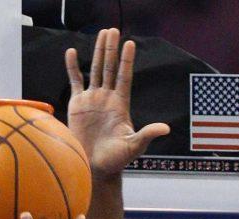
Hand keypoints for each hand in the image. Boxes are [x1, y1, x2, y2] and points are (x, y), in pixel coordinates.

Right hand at [66, 28, 169, 178]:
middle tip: (113, 30)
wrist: (95, 168)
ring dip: (98, 52)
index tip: (130, 43)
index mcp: (120, 105)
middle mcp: (107, 98)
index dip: (127, 61)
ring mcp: (92, 99)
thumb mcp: (134, 146)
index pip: (125, 77)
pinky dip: (73, 67)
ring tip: (102, 34)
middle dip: (112, 49)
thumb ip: (147, 134)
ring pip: (95, 70)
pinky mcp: (78, 104)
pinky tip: (72, 52)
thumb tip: (166, 128)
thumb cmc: (116, 160)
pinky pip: (75, 81)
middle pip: (110, 68)